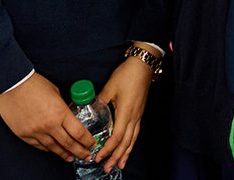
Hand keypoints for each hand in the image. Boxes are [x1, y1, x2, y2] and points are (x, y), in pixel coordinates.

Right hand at [0, 73, 94, 160]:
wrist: (12, 84)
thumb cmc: (34, 84)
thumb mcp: (56, 93)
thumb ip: (62, 107)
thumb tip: (67, 114)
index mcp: (60, 112)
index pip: (78, 132)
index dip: (87, 141)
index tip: (92, 144)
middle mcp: (49, 125)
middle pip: (68, 144)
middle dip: (80, 152)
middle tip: (86, 156)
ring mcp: (35, 131)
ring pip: (53, 147)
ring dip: (64, 154)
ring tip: (71, 157)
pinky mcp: (23, 134)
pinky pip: (38, 145)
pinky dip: (47, 149)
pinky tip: (53, 150)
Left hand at [94, 52, 156, 172]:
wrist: (143, 66)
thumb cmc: (127, 75)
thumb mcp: (110, 86)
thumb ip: (100, 100)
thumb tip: (90, 109)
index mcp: (125, 112)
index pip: (117, 137)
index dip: (108, 149)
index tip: (98, 157)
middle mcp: (134, 117)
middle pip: (126, 143)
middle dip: (116, 157)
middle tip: (107, 168)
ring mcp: (138, 116)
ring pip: (132, 140)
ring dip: (125, 154)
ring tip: (118, 165)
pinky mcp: (139, 113)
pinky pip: (135, 134)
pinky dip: (130, 144)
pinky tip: (127, 149)